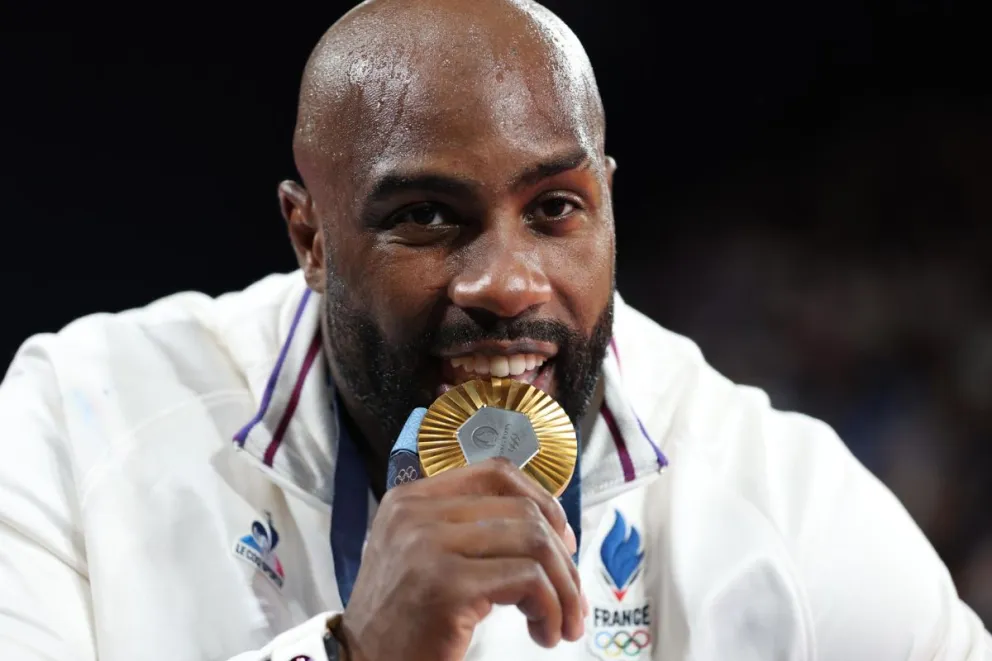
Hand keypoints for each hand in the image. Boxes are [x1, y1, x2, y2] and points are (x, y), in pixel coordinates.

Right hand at [340, 458, 585, 660]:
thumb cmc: (402, 619)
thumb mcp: (423, 555)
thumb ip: (468, 529)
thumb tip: (552, 528)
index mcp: (411, 499)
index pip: (495, 472)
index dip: (542, 501)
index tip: (561, 541)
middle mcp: (416, 514)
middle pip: (524, 511)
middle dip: (562, 558)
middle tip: (571, 598)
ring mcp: (429, 546)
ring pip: (533, 542)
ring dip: (563, 588)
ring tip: (560, 623)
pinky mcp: (446, 585)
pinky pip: (528, 581)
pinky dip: (551, 609)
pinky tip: (544, 633)